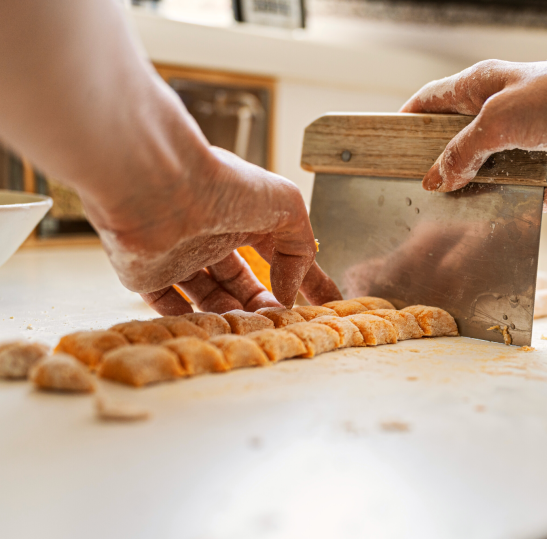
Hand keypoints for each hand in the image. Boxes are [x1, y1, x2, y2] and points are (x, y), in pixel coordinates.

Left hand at [84, 148, 341, 315]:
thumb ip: (300, 248)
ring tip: (250, 329)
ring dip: (233, 316)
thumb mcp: (287, 207)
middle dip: (264, 304)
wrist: (159, 188)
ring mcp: (179, 255)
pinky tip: (213, 331)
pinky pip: (169, 306)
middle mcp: (210, 234)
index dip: (304, 278)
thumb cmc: (222, 186)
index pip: (279, 251)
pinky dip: (192, 322)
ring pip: (210, 297)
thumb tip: (288, 290)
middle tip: (279, 322)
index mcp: (243, 214)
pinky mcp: (148, 274)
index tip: (324, 304)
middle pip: (242, 281)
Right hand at [401, 27, 546, 211]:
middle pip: (466, 146)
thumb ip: (462, 152)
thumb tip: (435, 180)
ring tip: (530, 190)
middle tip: (453, 196)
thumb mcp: (500, 123)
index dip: (408, 124)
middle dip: (466, 174)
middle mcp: (505, 108)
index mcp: (481, 86)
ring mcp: (534, 132)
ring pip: (507, 174)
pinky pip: (545, 185)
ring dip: (520, 189)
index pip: (430, 102)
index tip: (391, 153)